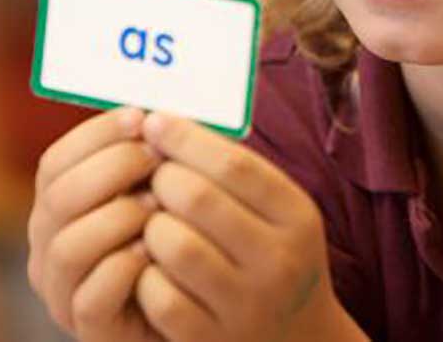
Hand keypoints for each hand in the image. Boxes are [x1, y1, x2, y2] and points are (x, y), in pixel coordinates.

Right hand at [27, 106, 165, 340]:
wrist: (201, 303)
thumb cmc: (183, 232)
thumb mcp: (165, 185)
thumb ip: (154, 154)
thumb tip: (162, 112)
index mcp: (61, 205)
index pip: (56, 161)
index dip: (95, 134)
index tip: (141, 117)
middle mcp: (50, 247)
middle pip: (58, 198)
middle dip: (111, 169)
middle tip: (157, 159)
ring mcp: (65, 291)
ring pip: (69, 247)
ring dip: (118, 217)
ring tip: (161, 205)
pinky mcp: (91, 327)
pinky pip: (91, 298)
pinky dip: (123, 269)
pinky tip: (156, 250)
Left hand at [136, 112, 364, 341]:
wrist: (297, 341)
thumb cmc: (274, 258)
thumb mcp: (279, 213)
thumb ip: (237, 173)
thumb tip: (169, 123)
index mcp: (298, 217)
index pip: (235, 164)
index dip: (186, 139)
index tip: (155, 122)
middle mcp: (279, 260)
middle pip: (199, 199)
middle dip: (162, 179)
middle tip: (153, 175)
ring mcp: (246, 305)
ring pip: (175, 246)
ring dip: (151, 226)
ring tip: (153, 221)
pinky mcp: (211, 340)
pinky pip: (159, 297)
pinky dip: (144, 276)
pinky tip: (151, 267)